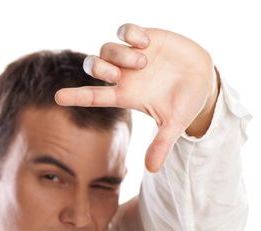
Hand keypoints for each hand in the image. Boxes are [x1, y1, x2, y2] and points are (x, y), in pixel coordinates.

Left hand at [55, 23, 218, 171]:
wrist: (203, 80)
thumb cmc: (184, 104)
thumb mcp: (174, 125)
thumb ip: (161, 144)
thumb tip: (153, 170)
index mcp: (124, 96)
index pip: (93, 96)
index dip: (75, 96)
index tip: (57, 98)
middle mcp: (123, 75)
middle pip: (93, 67)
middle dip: (99, 68)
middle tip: (119, 74)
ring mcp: (131, 56)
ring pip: (106, 49)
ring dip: (120, 54)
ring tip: (144, 61)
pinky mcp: (144, 38)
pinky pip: (124, 30)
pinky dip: (130, 34)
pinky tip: (146, 43)